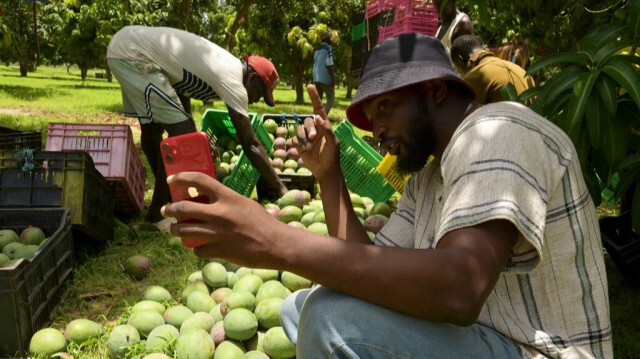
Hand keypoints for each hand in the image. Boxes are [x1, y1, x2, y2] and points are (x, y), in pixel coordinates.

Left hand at [161, 172, 283, 265]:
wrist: (277, 244)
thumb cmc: (263, 222)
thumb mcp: (244, 204)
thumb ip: (226, 201)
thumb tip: (206, 198)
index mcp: (228, 197)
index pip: (199, 180)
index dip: (181, 178)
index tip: (171, 180)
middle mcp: (220, 213)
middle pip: (183, 208)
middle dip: (170, 209)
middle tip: (166, 210)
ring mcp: (218, 233)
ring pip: (184, 230)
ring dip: (175, 230)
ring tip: (174, 230)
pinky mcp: (220, 251)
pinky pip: (198, 250)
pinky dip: (197, 249)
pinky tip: (200, 248)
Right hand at [292, 84, 339, 180]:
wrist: (325, 171)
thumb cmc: (332, 157)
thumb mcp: (333, 143)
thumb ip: (327, 129)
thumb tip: (319, 117)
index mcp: (324, 126)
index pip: (318, 109)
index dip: (314, 97)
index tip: (310, 86)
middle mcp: (314, 130)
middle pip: (307, 121)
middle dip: (309, 129)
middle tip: (314, 138)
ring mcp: (306, 138)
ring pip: (299, 130)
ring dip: (303, 138)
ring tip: (309, 147)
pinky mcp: (299, 146)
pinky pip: (294, 139)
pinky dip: (297, 144)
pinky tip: (302, 150)